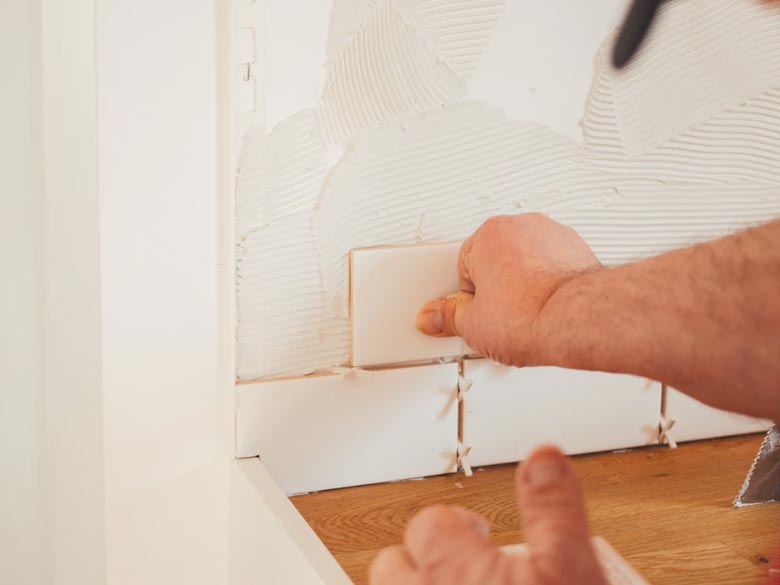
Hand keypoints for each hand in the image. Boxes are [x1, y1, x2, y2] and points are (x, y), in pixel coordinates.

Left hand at [369, 446, 606, 584]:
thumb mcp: (573, 570)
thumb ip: (554, 512)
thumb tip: (543, 457)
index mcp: (458, 572)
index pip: (428, 523)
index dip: (454, 521)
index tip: (476, 528)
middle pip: (389, 566)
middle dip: (417, 557)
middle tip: (453, 561)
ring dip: (412, 581)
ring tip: (447, 579)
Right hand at [415, 213, 601, 365]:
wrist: (578, 320)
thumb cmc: (531, 315)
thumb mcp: (473, 325)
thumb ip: (448, 317)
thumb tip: (435, 316)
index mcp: (488, 234)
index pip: (464, 266)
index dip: (469, 297)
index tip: (475, 314)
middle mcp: (521, 226)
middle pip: (495, 259)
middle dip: (496, 287)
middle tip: (499, 316)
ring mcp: (552, 234)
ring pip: (526, 260)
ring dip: (524, 283)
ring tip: (526, 314)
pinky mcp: (577, 248)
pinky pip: (554, 264)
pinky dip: (550, 282)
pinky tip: (547, 307)